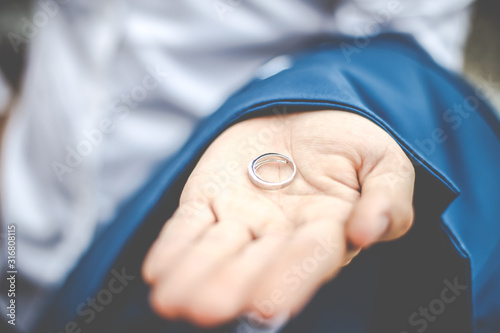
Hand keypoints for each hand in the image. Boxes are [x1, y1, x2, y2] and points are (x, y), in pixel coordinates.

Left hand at [142, 110, 414, 326]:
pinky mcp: (210, 199)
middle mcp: (280, 234)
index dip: (290, 279)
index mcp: (327, 229)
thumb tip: (368, 231)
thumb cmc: (351, 142)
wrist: (305, 114)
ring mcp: (241, 218)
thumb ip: (387, 198)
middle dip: (231, 285)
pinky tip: (157, 270)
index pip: (309, 259)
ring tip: (171, 300)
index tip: (268, 305)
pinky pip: (189, 225)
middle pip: (255, 263)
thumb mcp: (385, 162)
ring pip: (215, 250)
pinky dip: (174, 246)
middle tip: (207, 310)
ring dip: (194, 274)